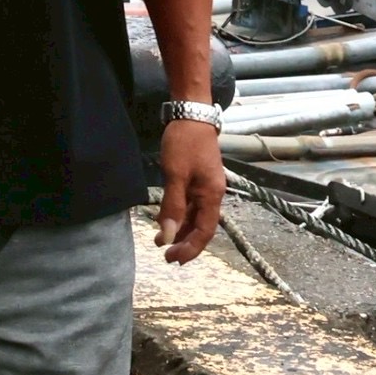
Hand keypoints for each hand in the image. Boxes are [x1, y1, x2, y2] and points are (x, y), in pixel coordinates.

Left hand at [155, 118, 225, 263]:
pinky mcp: (198, 178)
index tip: (174, 260)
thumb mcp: (175, 175)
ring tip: (162, 241)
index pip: (205, 232)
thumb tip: (167, 236)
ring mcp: (206, 186)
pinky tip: (167, 219)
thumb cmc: (184, 142)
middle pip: (201, 226)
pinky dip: (180, 214)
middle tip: (166, 255)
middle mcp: (213, 194)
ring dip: (180, 229)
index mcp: (212, 195)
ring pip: (195, 215)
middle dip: (185, 242)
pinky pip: (190, 203)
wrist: (191, 114)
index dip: (191, 248)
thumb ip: (173, 206)